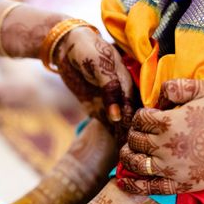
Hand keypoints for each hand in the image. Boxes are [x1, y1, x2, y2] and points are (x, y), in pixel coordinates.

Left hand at [55, 27, 136, 142]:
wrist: (65, 47)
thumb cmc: (86, 49)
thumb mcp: (98, 64)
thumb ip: (109, 86)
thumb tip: (117, 114)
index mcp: (128, 79)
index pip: (135, 105)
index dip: (136, 121)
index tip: (138, 139)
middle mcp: (122, 92)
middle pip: (130, 116)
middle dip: (132, 133)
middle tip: (134, 153)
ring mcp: (110, 100)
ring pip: (120, 122)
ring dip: (123, 137)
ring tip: (128, 156)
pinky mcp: (98, 106)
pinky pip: (107, 122)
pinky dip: (111, 134)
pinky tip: (117, 148)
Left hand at [118, 79, 203, 193]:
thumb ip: (178, 87)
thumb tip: (158, 95)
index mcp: (168, 122)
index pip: (140, 119)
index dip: (142, 116)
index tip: (149, 117)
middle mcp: (165, 146)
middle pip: (134, 140)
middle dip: (134, 134)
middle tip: (140, 134)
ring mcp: (170, 168)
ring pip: (135, 163)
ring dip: (127, 156)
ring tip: (128, 152)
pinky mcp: (178, 185)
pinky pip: (148, 187)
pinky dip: (131, 184)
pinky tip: (122, 181)